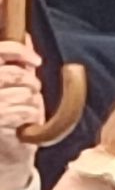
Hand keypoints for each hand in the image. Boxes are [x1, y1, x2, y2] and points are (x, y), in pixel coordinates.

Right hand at [0, 38, 41, 177]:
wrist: (2, 152)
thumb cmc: (6, 113)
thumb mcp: (10, 85)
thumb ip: (14, 62)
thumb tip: (26, 36)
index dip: (18, 50)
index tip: (35, 60)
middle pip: (16, 73)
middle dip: (31, 83)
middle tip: (29, 93)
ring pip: (25, 93)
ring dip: (31, 102)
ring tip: (21, 110)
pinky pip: (25, 110)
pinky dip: (30, 116)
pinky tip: (21, 123)